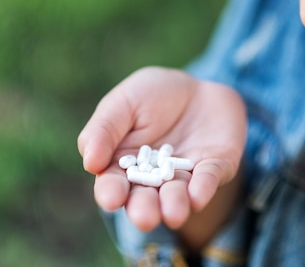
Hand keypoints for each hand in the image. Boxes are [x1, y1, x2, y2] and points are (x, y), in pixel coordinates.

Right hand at [78, 66, 246, 231]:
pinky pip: (209, 178)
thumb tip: (90, 163)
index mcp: (122, 165)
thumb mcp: (122, 103)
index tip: (111, 199)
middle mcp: (153, 179)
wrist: (196, 87)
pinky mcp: (214, 167)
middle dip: (145, 209)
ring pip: (178, 195)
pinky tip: (198, 196)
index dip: (111, 192)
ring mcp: (184, 175)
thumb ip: (104, 130)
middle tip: (145, 217)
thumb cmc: (150, 95)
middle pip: (145, 199)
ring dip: (175, 205)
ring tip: (173, 213)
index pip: (113, 184)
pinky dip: (204, 187)